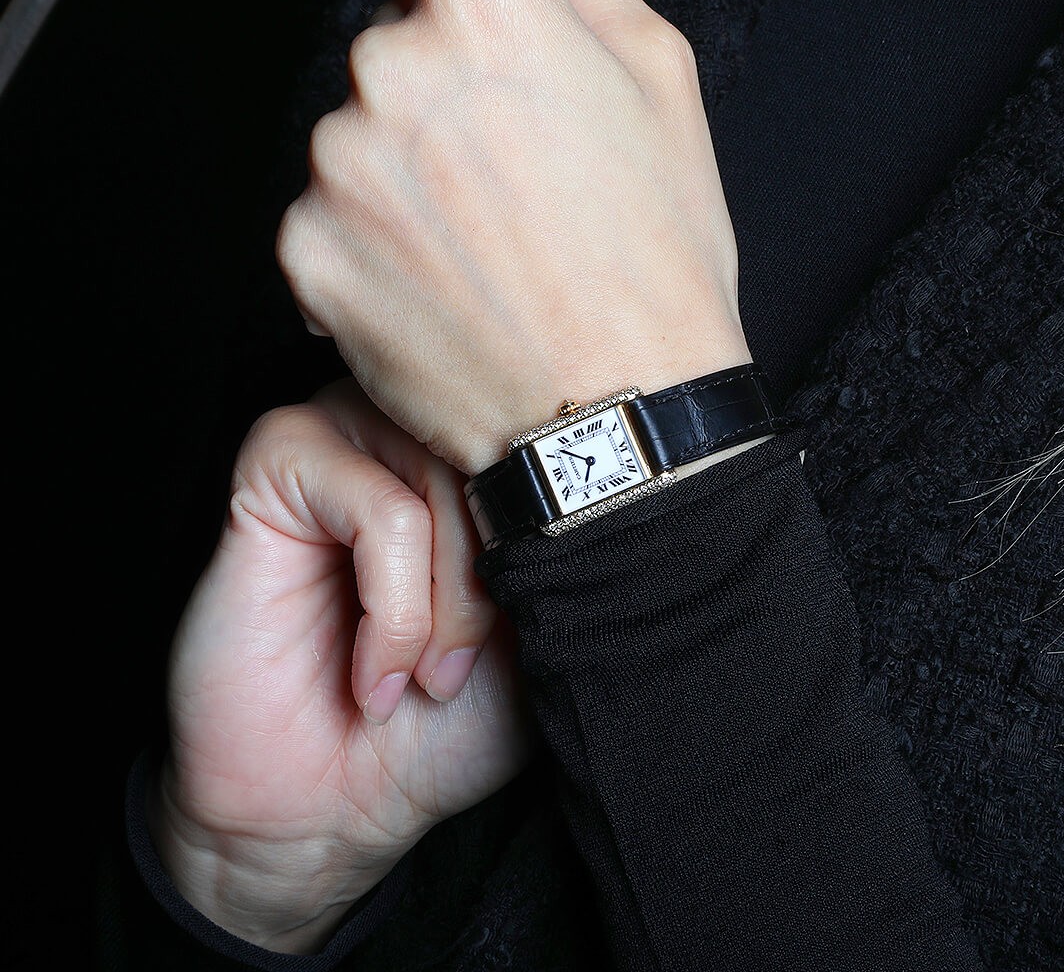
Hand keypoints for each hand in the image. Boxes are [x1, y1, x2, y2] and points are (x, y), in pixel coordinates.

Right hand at [151, 378, 532, 952]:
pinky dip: (393, 612)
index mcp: (484, 447)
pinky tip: (375, 681)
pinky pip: (381, 511)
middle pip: (504, 456)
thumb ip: (578, 555)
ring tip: (425, 682)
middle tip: (467, 674)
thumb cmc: (442, 721)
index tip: (536, 639)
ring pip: (447, 481)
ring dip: (447, 606)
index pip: (561, 447)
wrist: (327, 807)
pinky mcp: (282, 458)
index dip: (562, 550)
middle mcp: (418, 420)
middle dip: (502, 581)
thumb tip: (618, 482)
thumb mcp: (547, 638)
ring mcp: (348, 427)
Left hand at [276, 0, 752, 475]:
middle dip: (437, 87)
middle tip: (513, 174)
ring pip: (353, 134)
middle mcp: (390, 71)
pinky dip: (370, 244)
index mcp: (483, 4)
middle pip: (383, 40)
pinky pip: (325, 217)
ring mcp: (338, 166)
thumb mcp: (654, 72)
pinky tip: (442, 284)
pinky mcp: (306, 251)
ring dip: (402, 171)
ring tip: (484, 242)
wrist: (618, 412)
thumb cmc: (654, 252)